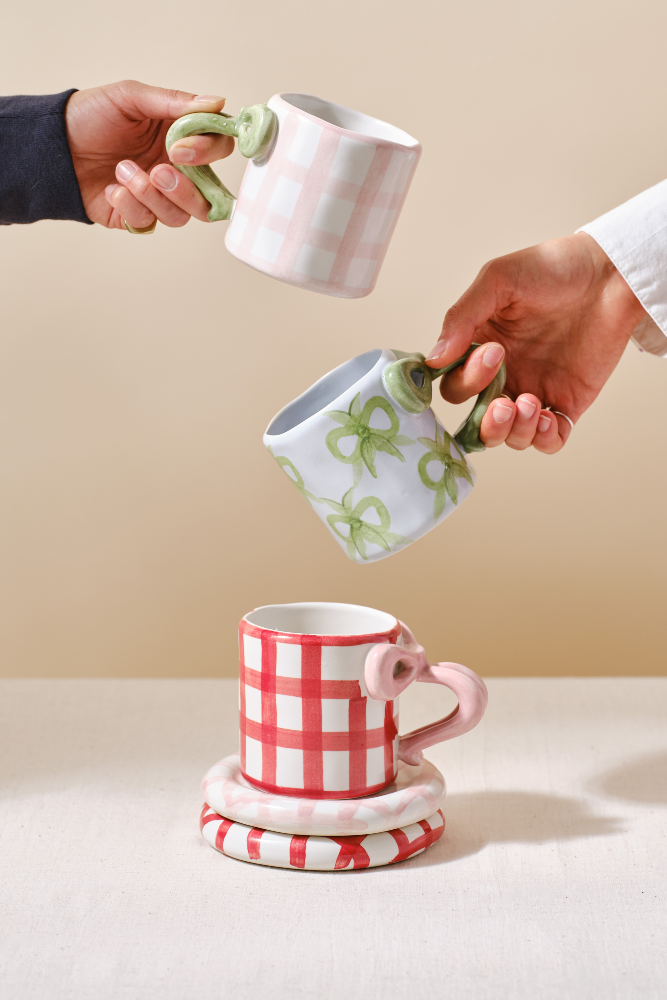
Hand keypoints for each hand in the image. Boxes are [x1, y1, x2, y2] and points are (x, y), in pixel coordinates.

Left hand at [66, 81, 233, 229]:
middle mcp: (175, 170)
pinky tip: (111, 187)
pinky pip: (148, 222)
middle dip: (186, 188)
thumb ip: (174, 102)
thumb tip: (215, 102)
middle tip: (158, 170)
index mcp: (180, 138)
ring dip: (153, 195)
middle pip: (210, 196)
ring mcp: (157, 197)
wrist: (54, 145)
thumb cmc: (90, 117)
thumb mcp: (131, 97)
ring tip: (123, 172)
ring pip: (182, 216)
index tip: (181, 145)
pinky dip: (130, 204)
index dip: (208, 151)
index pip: (218, 149)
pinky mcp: (136, 216)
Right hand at [426, 233, 645, 452]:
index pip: (454, 385)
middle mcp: (503, 375)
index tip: (491, 353)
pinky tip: (546, 417)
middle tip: (504, 398)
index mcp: (480, 348)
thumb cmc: (553, 267)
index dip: (464, 381)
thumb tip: (433, 359)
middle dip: (486, 419)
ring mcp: (534, 391)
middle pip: (476, 419)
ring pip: (509, 436)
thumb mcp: (498, 279)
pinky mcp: (567, 402)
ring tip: (529, 405)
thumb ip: (462, 316)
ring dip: (512, 432)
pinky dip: (542, 439)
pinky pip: (548, 440)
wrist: (609, 273)